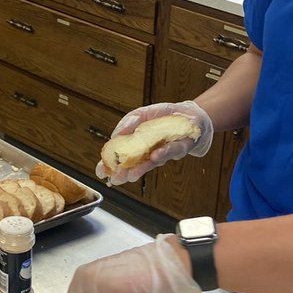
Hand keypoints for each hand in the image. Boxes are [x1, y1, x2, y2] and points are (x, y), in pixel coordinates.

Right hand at [95, 100, 213, 185]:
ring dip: (141, 169)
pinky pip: (172, 151)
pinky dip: (163, 153)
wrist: (192, 116)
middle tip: (114, 179)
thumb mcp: (143, 114)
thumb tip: (117, 133)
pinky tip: (154, 156)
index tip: (100, 172)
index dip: (110, 164)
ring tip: (131, 175)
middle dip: (124, 172)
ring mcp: (164, 152)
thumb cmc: (165, 116)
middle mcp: (150, 152)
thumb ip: (129, 122)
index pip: (121, 157)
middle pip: (135, 165)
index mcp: (138, 144)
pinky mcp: (181, 149)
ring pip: (152, 163)